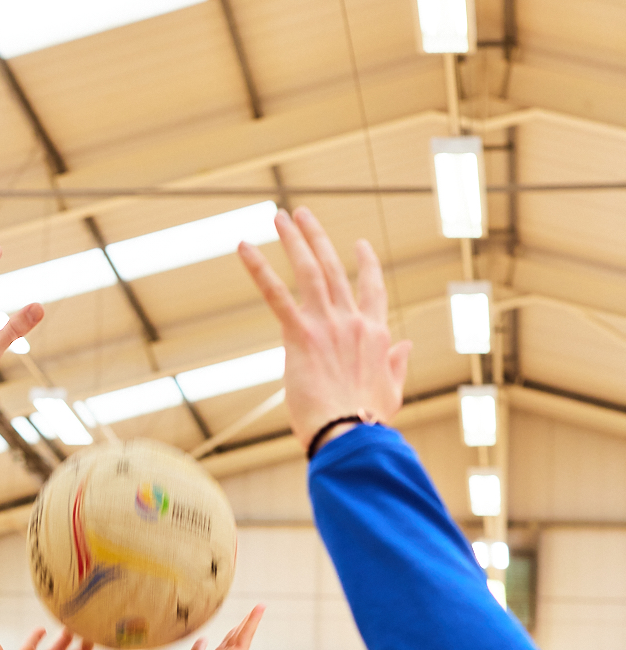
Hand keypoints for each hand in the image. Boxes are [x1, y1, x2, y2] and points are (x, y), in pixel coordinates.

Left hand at [132, 607, 263, 649]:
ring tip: (257, 608)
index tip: (200, 640)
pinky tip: (261, 607)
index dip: (199, 645)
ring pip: (238, 636)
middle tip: (234, 624)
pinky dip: (254, 620)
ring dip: (246, 623)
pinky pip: (248, 634)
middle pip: (223, 643)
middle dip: (229, 633)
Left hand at [238, 207, 410, 450]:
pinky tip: (243, 246)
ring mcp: (327, 325)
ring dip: (293, 239)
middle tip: (302, 215)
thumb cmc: (367, 422)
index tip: (359, 244)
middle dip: (317, 238)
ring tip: (279, 216)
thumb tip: (406, 345)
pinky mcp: (300, 335)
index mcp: (375, 335)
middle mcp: (353, 322)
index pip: (372, 290)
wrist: (349, 434)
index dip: (366, 265)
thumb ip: (396, 365)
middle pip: (334, 269)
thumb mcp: (391, 392)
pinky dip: (259, 268)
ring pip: (310, 270)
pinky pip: (276, 294)